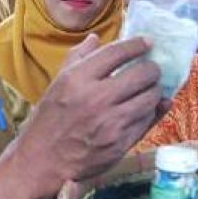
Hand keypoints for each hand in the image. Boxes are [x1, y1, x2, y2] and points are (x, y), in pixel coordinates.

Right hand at [19, 36, 162, 185]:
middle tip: (151, 69)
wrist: (43, 160)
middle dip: (152, 69)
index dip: (137, 44)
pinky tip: (146, 107)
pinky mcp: (121, 143)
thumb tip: (96, 38)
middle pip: (142, 74)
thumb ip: (78, 57)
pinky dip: (150, 111)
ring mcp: (111, 123)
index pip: (117, 53)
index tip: (148, 42)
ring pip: (150, 98)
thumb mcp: (57, 83)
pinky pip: (147, 121)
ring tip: (150, 89)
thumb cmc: (49, 119)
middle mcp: (96, 98)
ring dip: (154, 91)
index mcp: (77, 79)